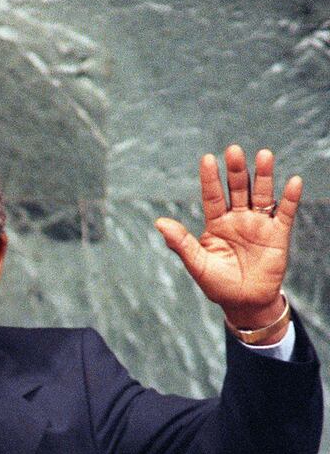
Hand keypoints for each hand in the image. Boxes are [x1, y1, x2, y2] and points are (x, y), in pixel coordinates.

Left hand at [155, 146, 301, 333]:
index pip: (213, 195)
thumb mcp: (197, 264)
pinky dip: (290, 198)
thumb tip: (159, 222)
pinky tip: (293, 182)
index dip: (210, 178)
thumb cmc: (218, 285)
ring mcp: (259, 224)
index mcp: (216, 223)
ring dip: (263, 175)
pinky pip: (285, 212)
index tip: (207, 159)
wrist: (244, 304)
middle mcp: (238, 218)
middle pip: (238, 188)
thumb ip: (181, 243)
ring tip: (263, 155)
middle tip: (233, 150)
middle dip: (236, 170)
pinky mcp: (278, 234)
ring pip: (262, 194)